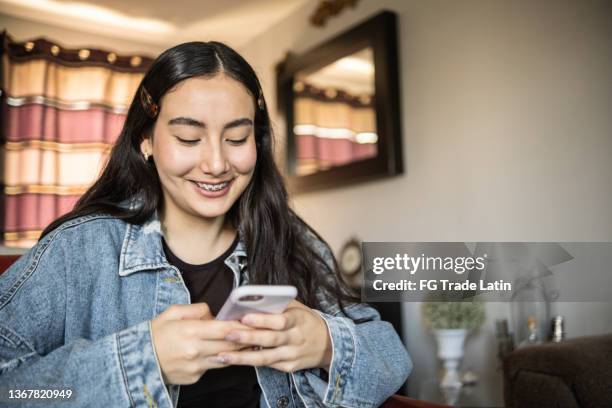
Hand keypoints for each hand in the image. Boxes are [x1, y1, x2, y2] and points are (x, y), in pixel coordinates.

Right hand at [150, 303, 252, 384]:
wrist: (138, 360)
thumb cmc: (156, 333)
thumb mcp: (172, 312)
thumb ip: (196, 309)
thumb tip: (214, 314)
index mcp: (190, 331)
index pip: (224, 328)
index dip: (242, 326)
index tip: (254, 322)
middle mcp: (195, 350)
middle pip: (229, 345)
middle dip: (246, 339)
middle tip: (259, 333)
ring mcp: (195, 366)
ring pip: (225, 358)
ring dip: (239, 351)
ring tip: (251, 343)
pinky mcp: (194, 377)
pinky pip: (212, 367)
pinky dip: (220, 359)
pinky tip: (227, 353)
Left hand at [217, 300, 332, 372]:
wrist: (327, 343)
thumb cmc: (304, 321)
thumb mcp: (296, 307)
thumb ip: (277, 305)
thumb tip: (250, 299)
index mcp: (298, 320)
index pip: (280, 321)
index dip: (262, 320)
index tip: (244, 316)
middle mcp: (296, 339)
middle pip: (270, 339)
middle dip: (248, 337)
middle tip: (228, 334)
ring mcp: (292, 355)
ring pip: (265, 358)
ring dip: (242, 357)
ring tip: (222, 355)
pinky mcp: (289, 367)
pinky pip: (268, 365)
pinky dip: (250, 363)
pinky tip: (234, 360)